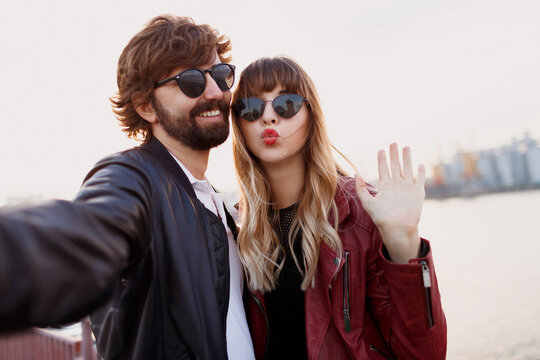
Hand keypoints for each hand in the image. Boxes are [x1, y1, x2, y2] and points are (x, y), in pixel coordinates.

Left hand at [355, 143, 425, 262]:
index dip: (382, 159)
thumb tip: (356, 173)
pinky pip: (420, 180)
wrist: (397, 228)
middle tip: (393, 143)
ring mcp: (407, 188)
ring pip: (408, 169)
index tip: (381, 150)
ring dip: (407, 159)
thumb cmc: (382, 218)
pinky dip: (421, 172)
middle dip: (394, 154)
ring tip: (406, 147)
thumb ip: (361, 188)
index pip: (383, 169)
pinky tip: (421, 165)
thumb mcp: (368, 202)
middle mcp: (396, 186)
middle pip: (395, 166)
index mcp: (385, 187)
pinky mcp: (418, 193)